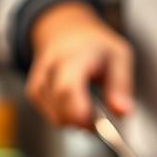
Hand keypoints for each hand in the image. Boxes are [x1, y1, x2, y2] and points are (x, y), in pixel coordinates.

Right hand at [27, 1, 134, 127]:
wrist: (67, 32)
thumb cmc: (96, 47)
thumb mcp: (119, 56)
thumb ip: (121, 85)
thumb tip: (122, 113)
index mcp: (75, 55)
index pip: (67, 88)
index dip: (80, 112)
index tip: (97, 125)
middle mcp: (51, 66)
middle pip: (59, 106)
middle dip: (81, 122)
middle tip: (98, 123)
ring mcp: (39, 79)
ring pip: (54, 115)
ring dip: (74, 121)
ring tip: (88, 109)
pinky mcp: (34, 91)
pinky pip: (50, 116)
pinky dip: (65, 118)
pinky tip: (74, 107)